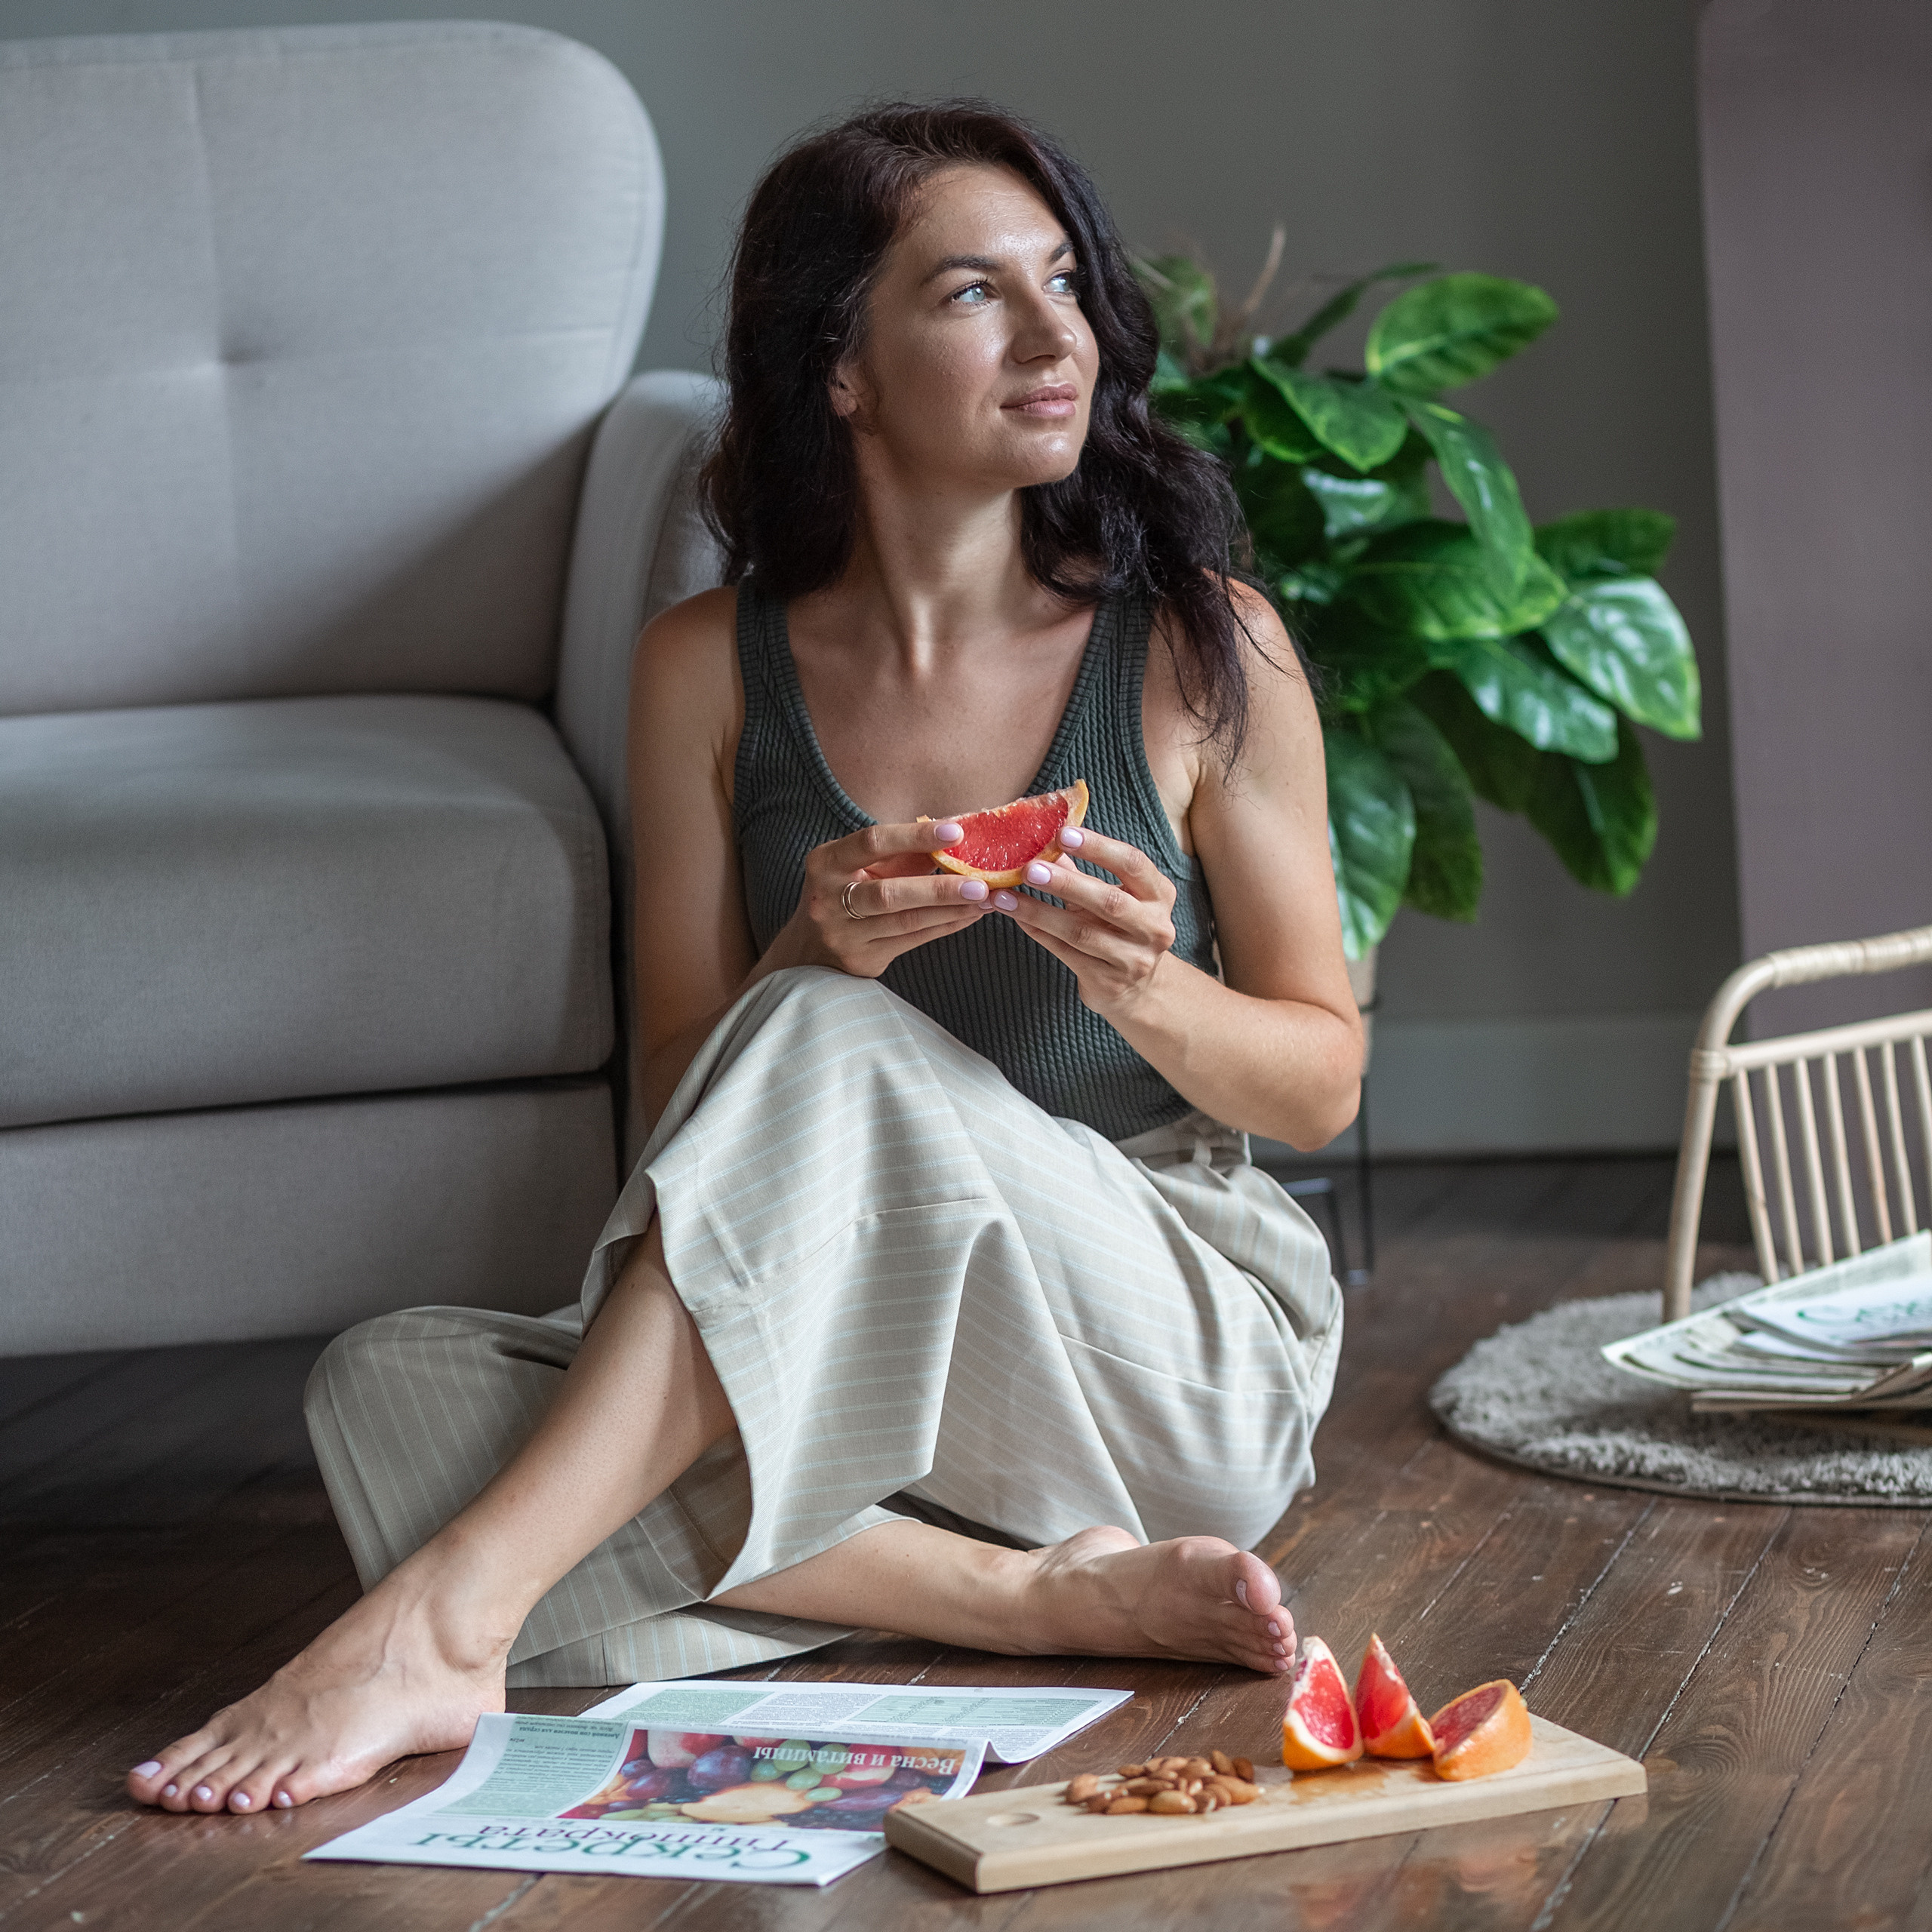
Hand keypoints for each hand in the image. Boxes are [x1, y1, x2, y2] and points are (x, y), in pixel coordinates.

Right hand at [775, 820, 988, 978]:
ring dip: (951, 910)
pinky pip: (913, 940)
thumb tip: (956, 836)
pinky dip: (945, 926)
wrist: (810, 948)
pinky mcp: (862, 959)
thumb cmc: (846, 891)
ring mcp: (844, 934)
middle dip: (939, 888)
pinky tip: (970, 915)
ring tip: (985, 899)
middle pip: (889, 893)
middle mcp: (828, 898)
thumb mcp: (863, 865)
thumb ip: (902, 852)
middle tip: (981, 882)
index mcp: (826, 862)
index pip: (872, 842)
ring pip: (906, 921)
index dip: (914, 836)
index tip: (956, 831)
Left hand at [993, 825, 1177, 1021]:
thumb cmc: (1119, 927)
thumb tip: (1041, 837)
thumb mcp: (1112, 894)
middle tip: (1029, 869)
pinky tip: (1016, 918)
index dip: (1099, 848)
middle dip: (1066, 884)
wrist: (1136, 987)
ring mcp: (1133, 959)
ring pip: (1082, 933)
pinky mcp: (1109, 983)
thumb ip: (1080, 870)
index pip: (1133, 864)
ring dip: (1040, 912)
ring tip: (1006, 897)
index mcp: (1159, 895)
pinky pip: (1066, 954)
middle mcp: (1154, 928)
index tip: (1063, 834)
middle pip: (1109, 902)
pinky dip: (1039, 933)